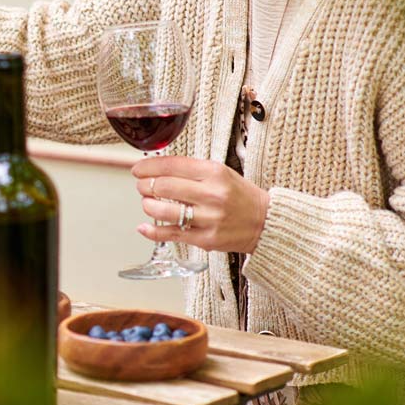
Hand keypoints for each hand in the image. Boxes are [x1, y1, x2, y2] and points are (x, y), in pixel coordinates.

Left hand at [131, 156, 270, 253]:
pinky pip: (171, 234)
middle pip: (162, 186)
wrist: (266, 223)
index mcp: (214, 173)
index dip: (148, 166)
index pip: (171, 165)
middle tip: (142, 186)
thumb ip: (190, 169)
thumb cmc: (240, 195)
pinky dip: (152, 231)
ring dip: (147, 205)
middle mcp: (211, 194)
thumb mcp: (220, 172)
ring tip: (148, 203)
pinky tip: (144, 226)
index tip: (137, 169)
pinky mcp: (206, 239)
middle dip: (144, 185)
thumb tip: (155, 168)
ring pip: (163, 210)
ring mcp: (209, 218)